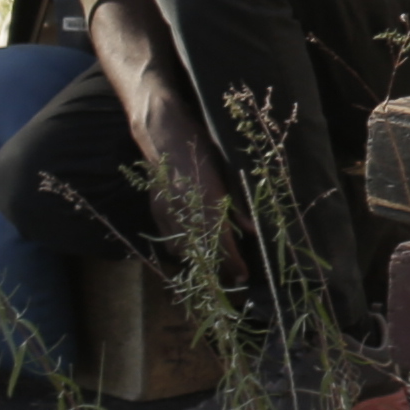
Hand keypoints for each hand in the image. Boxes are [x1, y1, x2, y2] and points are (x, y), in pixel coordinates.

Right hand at [125, 71, 250, 287]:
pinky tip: (193, 247)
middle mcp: (184, 211)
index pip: (222, 243)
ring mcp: (166, 212)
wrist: (163, 132)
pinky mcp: (156, 209)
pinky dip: (182, 246)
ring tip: (215, 264)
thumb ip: (238, 205)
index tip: (243, 276)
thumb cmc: (200, 147)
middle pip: (201, 252)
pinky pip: (168, 238)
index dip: (233, 262)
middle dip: (217, 267)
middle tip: (232, 276)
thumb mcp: (226, 173)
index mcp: (206, 201)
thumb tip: (253, 230)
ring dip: (199, 259)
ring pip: (182, 249)